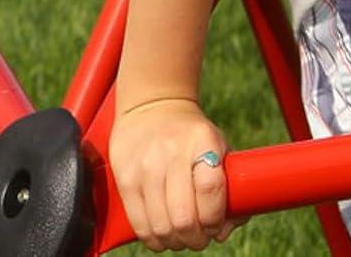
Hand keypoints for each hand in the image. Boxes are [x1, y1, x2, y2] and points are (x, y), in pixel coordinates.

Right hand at [110, 97, 240, 251]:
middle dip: (195, 238)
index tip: (216, 226)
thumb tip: (223, 231)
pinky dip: (154, 239)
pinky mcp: (125, 179)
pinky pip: (139, 224)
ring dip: (175, 242)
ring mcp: (146, 166)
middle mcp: (173, 153)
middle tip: (199, 238)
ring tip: (181, 237)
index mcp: (202, 141)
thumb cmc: (191, 134)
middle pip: (184, 217)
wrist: (152, 107)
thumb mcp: (216, 146)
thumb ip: (224, 186)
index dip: (215, 219)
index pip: (210, 189)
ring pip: (160, 226)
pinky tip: (162, 234)